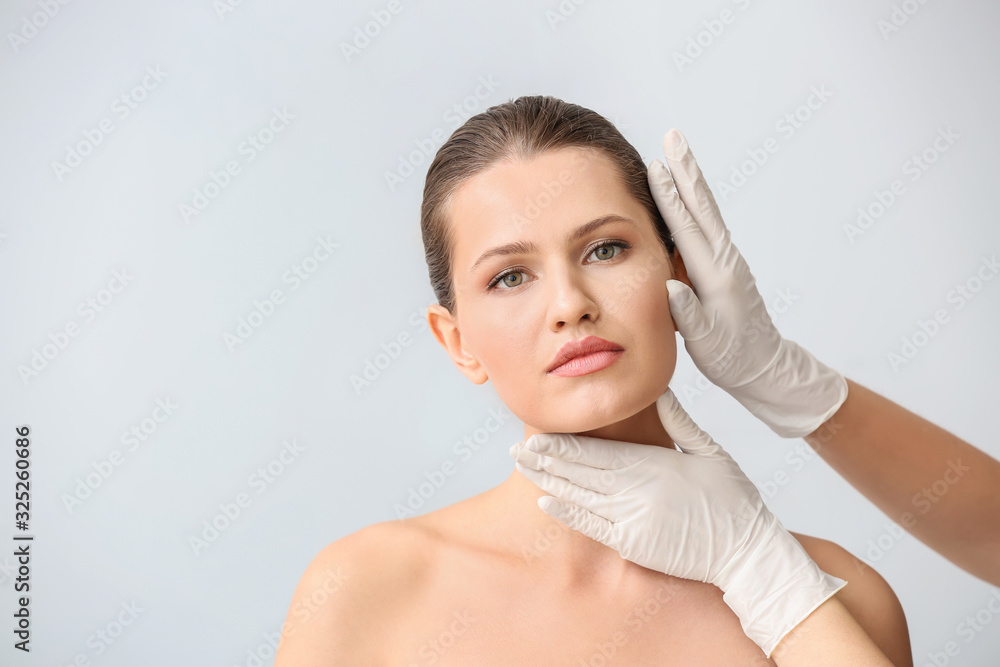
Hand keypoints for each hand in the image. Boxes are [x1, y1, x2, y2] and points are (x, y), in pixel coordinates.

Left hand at [508, 388, 845, 657]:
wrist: (748, 552)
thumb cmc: (733, 500)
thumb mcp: (710, 451)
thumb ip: (680, 422)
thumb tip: (658, 392)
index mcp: (652, 465)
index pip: (597, 451)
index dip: (564, 444)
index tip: (538, 434)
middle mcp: (636, 490)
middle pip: (580, 472)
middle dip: (546, 460)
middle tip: (516, 449)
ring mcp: (631, 519)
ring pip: (580, 496)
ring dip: (549, 482)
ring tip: (523, 468)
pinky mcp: (633, 544)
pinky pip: (592, 527)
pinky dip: (568, 513)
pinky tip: (546, 502)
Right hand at [648, 129, 846, 437]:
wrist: (764, 366)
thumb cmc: (733, 359)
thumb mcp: (707, 344)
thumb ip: (688, 316)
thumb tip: (670, 286)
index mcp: (718, 276)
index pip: (689, 228)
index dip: (670, 197)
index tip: (655, 166)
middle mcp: (725, 260)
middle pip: (702, 206)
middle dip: (686, 170)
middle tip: (673, 136)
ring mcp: (726, 260)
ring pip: (705, 212)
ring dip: (689, 180)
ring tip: (675, 154)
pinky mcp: (723, 265)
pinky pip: (704, 226)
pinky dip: (692, 203)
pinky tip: (682, 194)